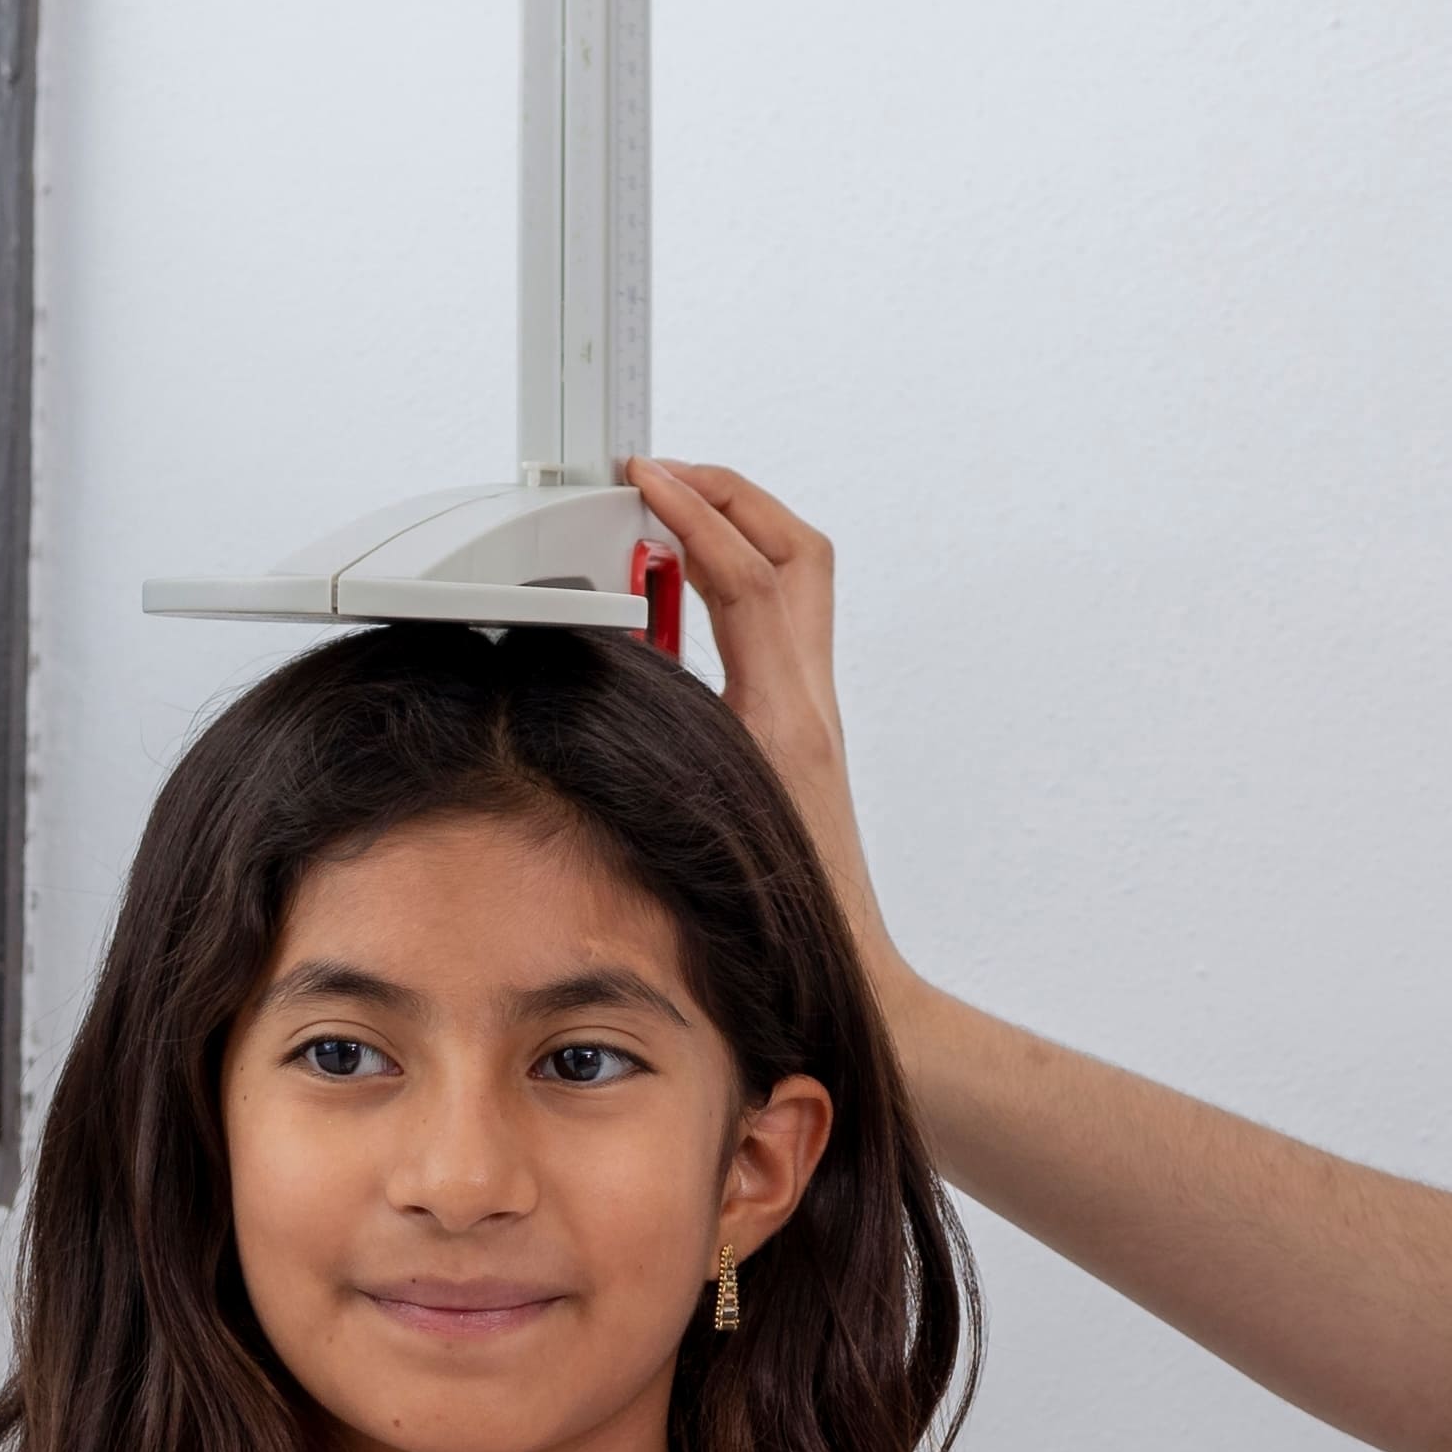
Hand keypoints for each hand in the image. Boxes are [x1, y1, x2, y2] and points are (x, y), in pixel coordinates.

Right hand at [623, 462, 898, 976]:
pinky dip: (732, 586)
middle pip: (794, 548)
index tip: (645, 480)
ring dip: (736, 533)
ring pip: (796, 578)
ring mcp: (813, 709)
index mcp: (782, 713)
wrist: (845, 971)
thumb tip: (605, 655)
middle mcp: (809, 699)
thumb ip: (653, 723)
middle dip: (729, 495)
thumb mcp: (696, 808)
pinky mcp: (802, 725)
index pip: (745, 575)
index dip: (692, 514)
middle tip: (663, 480)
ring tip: (668, 522)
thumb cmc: (775, 917)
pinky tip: (680, 601)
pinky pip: (778, 623)